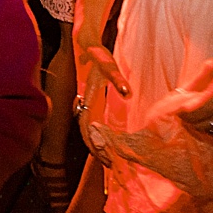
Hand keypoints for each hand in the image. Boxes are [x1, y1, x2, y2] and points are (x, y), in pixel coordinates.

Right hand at [75, 45, 129, 159]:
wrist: (84, 44)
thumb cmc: (96, 55)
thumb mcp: (106, 65)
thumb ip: (116, 78)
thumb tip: (127, 93)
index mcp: (86, 100)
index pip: (87, 130)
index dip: (95, 146)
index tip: (108, 161)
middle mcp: (84, 105)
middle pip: (88, 135)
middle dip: (99, 152)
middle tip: (115, 168)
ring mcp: (87, 105)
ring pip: (90, 132)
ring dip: (100, 147)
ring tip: (114, 162)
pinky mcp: (93, 104)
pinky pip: (94, 126)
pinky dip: (102, 138)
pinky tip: (112, 144)